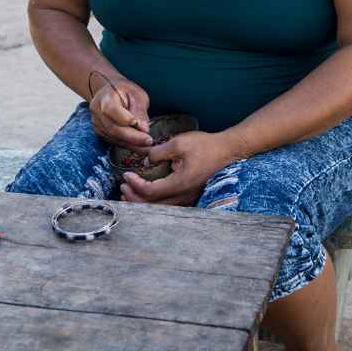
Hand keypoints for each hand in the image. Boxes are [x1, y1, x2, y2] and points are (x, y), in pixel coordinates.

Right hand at [89, 77, 151, 153]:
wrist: (111, 92)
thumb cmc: (126, 91)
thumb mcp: (137, 95)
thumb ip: (139, 111)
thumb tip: (144, 129)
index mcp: (105, 96)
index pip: (111, 110)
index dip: (126, 119)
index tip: (142, 126)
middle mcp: (97, 110)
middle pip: (113, 127)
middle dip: (133, 137)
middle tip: (149, 140)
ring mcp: (97, 123)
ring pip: (114, 137)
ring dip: (132, 144)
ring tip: (147, 146)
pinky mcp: (100, 132)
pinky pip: (114, 141)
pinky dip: (128, 145)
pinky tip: (140, 147)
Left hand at [120, 130, 236, 205]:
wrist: (228, 150)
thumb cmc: (206, 145)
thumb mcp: (180, 142)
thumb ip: (159, 152)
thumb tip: (145, 160)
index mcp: (180, 183)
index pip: (150, 191)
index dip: (135, 185)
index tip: (126, 175)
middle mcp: (184, 195)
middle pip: (153, 206)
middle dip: (135, 198)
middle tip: (123, 187)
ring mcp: (188, 197)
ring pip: (161, 208)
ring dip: (143, 202)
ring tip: (130, 193)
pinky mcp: (190, 195)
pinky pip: (169, 204)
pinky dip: (154, 201)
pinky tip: (148, 194)